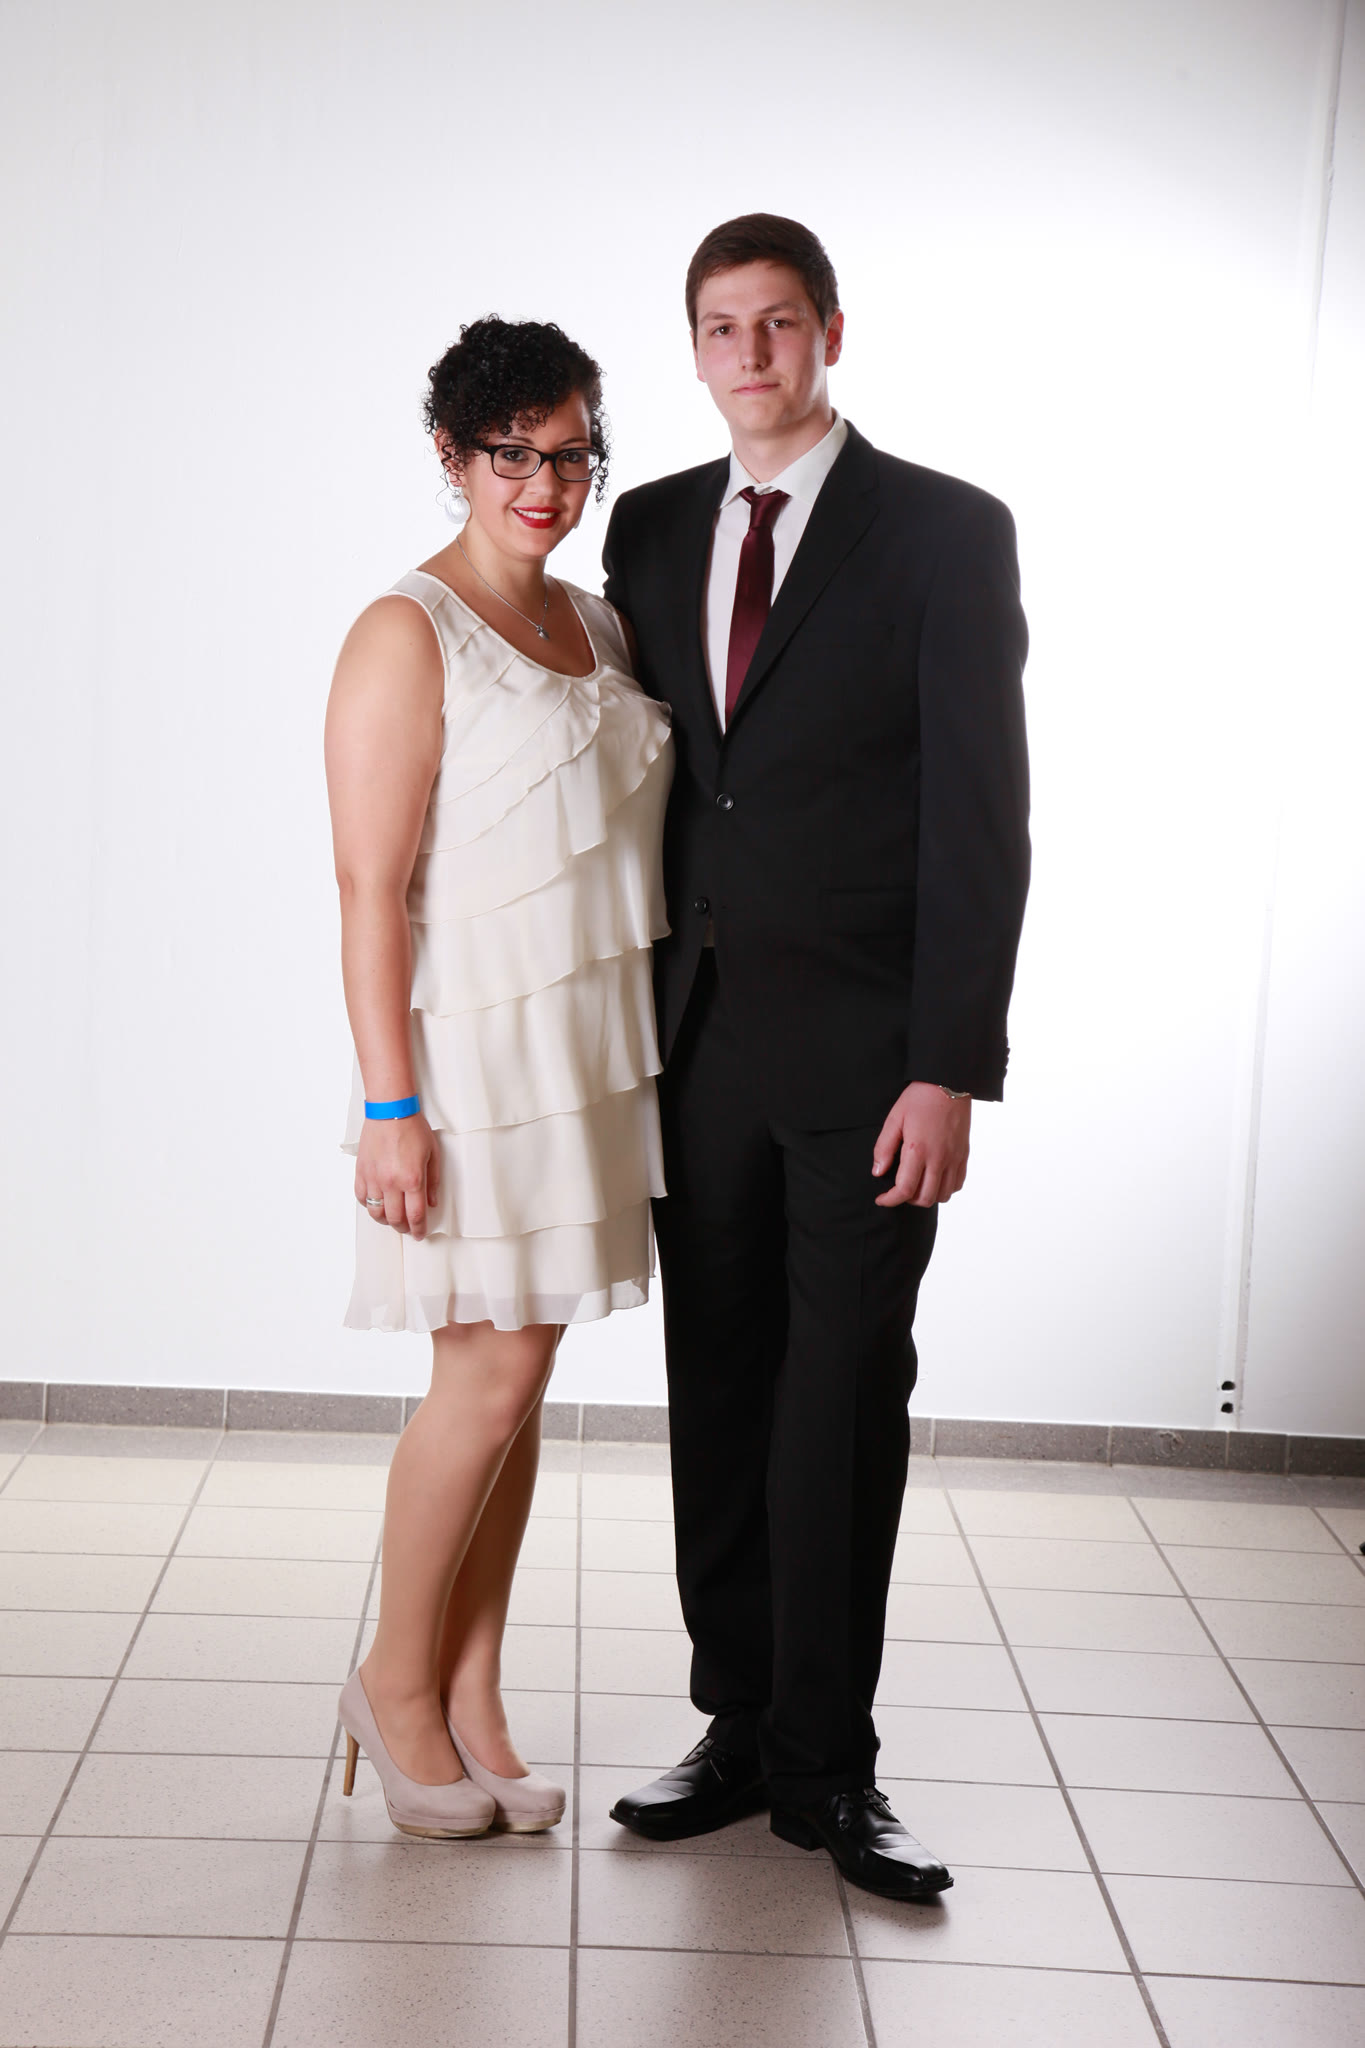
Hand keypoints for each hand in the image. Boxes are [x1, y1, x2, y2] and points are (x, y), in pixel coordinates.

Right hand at [356, 1113, 440, 1237]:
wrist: (390, 1110)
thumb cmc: (412, 1128)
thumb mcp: (432, 1154)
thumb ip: (433, 1182)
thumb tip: (431, 1203)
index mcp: (412, 1179)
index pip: (415, 1215)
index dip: (418, 1229)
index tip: (419, 1234)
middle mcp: (391, 1182)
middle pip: (395, 1219)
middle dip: (403, 1228)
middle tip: (408, 1228)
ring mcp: (374, 1178)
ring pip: (376, 1212)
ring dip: (385, 1220)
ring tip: (392, 1219)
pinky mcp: (361, 1172)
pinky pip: (362, 1197)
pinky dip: (369, 1205)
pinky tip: (377, 1203)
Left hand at [872, 1083, 970, 1207]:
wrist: (949, 1083)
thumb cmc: (920, 1098)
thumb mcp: (894, 1119)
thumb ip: (884, 1147)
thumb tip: (878, 1171)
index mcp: (918, 1150)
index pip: (905, 1189)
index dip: (890, 1200)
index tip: (882, 1199)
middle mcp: (938, 1158)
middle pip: (925, 1198)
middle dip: (907, 1200)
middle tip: (898, 1189)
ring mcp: (954, 1158)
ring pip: (943, 1195)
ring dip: (927, 1196)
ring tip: (916, 1185)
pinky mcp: (963, 1155)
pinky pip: (957, 1184)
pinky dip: (945, 1189)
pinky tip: (934, 1178)